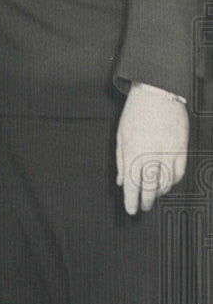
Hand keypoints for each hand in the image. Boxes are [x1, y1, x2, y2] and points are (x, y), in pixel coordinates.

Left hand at [116, 83, 188, 214]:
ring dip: (159, 192)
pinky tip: (167, 183)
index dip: (131, 201)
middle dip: (146, 201)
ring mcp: (169, 152)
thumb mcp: (121, 137)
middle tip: (143, 207)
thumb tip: (121, 182)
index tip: (131, 210)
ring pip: (167, 183)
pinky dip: (173, 181)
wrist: (158, 93)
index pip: (132, 185)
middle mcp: (152, 155)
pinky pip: (179, 172)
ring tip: (153, 194)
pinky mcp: (182, 148)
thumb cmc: (135, 113)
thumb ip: (121, 162)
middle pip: (150, 188)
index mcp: (133, 153)